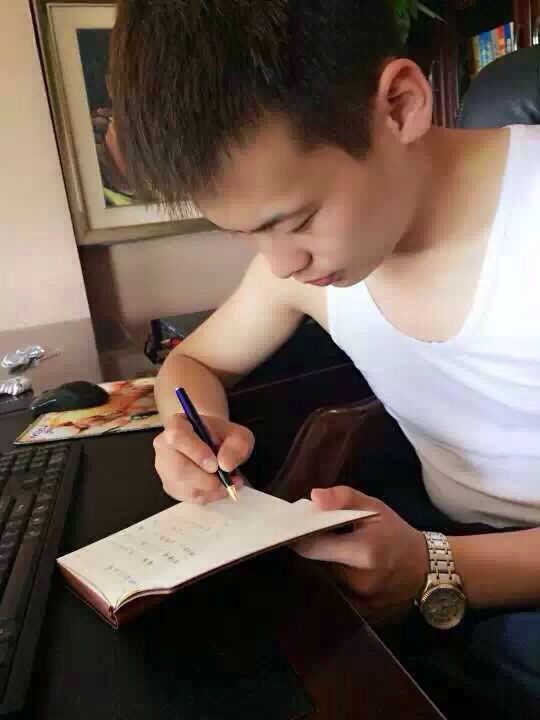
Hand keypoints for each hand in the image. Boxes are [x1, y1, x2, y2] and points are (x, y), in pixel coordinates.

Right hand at [153, 414, 253, 503]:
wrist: (214, 444)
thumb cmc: (222, 437)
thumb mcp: (237, 435)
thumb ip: (236, 446)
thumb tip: (225, 464)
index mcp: (177, 425)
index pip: (177, 437)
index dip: (196, 452)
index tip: (215, 465)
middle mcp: (164, 446)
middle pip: (179, 468)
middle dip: (207, 479)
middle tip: (227, 479)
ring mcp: (165, 468)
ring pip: (184, 487)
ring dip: (211, 489)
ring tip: (228, 481)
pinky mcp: (170, 486)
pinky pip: (188, 497)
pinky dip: (208, 496)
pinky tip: (219, 487)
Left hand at [293, 486, 427, 623]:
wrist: (425, 569)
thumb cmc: (396, 534)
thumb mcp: (375, 508)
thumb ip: (343, 499)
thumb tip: (314, 498)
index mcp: (362, 552)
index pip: (313, 547)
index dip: (301, 537)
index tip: (298, 529)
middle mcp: (358, 581)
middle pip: (315, 566)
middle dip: (311, 552)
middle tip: (313, 539)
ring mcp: (360, 603)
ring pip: (323, 583)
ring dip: (321, 568)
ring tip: (330, 555)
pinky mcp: (361, 615)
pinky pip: (335, 597)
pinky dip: (333, 584)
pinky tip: (341, 572)